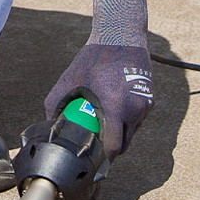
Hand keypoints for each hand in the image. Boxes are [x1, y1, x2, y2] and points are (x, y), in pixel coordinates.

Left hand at [45, 42, 152, 158]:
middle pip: (125, 144)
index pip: (115, 147)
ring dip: (120, 135)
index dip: (105, 160)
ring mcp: (146, 103)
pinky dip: (127, 121)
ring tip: (104, 130)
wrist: (121, 34)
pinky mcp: (151, 97)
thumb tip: (49, 125)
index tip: (95, 165)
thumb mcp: (70, 79)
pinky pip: (138, 118)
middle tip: (96, 149)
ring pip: (133, 132)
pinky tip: (114, 114)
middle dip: (111, 150)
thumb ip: (55, 104)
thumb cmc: (94, 57)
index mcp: (116, 107)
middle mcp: (135, 108)